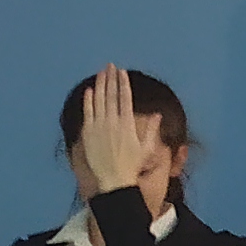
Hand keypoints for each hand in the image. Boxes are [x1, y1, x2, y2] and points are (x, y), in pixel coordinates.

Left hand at [73, 65, 162, 208]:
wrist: (114, 179)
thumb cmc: (132, 165)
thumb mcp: (147, 148)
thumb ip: (151, 130)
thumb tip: (157, 114)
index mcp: (128, 124)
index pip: (125, 98)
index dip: (123, 83)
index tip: (122, 72)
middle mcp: (113, 122)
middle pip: (111, 95)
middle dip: (111, 78)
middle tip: (110, 66)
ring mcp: (99, 126)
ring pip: (99, 100)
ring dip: (100, 84)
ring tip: (101, 73)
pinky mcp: (88, 133)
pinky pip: (88, 112)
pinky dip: (89, 100)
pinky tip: (90, 90)